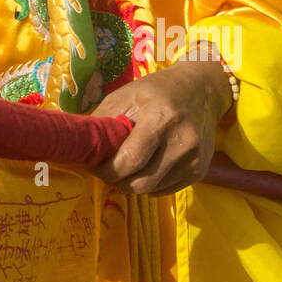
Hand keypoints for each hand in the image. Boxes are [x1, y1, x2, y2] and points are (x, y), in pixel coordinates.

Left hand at [89, 56, 231, 195]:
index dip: (106, 170)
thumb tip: (81, 149)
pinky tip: (146, 164)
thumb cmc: (155, 91)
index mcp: (160, 118)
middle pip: (139, 183)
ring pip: (151, 191)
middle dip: (116, 180)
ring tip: (126, 164)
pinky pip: (164, 190)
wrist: (200, 91)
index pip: (130, 161)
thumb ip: (103, 124)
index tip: (94, 165)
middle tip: (106, 168)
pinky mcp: (199, 172)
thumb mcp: (124, 97)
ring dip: (132, 182)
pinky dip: (149, 183)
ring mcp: (194, 160)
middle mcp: (182, 142)